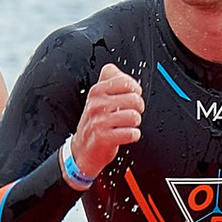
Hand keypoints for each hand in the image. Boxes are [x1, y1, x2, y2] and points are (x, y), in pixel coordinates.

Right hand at [71, 64, 143, 180]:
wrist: (83, 149)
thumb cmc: (94, 122)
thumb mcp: (97, 97)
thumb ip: (109, 80)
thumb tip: (119, 72)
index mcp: (97, 91)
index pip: (125, 81)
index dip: (135, 89)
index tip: (133, 95)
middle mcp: (97, 104)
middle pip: (134, 98)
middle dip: (139, 107)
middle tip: (132, 111)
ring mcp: (99, 121)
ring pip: (134, 116)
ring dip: (135, 122)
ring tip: (128, 124)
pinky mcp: (103, 138)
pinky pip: (130, 134)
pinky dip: (133, 135)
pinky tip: (126, 134)